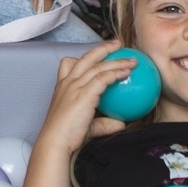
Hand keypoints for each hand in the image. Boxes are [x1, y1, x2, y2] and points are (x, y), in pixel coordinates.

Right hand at [33, 40, 134, 154]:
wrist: (56, 142)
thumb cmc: (67, 136)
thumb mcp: (87, 125)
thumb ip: (104, 122)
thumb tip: (121, 123)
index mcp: (63, 86)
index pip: (69, 63)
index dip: (84, 57)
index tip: (98, 55)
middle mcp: (68, 82)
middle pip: (87, 57)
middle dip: (103, 48)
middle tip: (117, 44)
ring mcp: (75, 86)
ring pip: (98, 66)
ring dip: (117, 60)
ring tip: (131, 59)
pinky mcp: (84, 93)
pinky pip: (103, 77)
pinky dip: (116, 72)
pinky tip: (127, 72)